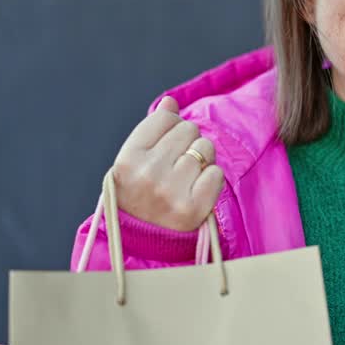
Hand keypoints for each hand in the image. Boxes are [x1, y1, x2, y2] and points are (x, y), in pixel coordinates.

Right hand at [110, 96, 224, 229]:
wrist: (143, 242)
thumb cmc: (139, 194)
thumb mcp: (134, 162)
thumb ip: (152, 130)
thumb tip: (170, 101)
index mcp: (127, 159)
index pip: (165, 117)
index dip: (170, 128)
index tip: (163, 147)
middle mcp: (147, 174)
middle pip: (188, 130)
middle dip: (187, 143)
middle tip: (176, 166)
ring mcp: (171, 192)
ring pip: (205, 149)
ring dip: (201, 160)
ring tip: (185, 178)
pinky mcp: (194, 208)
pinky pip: (217, 173)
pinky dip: (211, 180)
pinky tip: (196, 191)